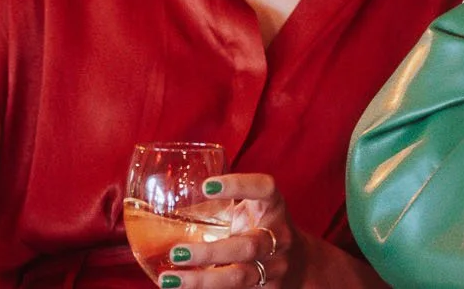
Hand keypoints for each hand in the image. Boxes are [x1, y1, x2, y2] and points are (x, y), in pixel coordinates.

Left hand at [163, 173, 295, 288]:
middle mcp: (280, 237)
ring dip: (202, 280)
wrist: (299, 265)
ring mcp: (276, 267)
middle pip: (249, 246)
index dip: (239, 185)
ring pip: (240, 278)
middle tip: (176, 252)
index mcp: (273, 207)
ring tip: (169, 280)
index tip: (207, 186)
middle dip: (211, 251)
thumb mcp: (248, 211)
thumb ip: (219, 207)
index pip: (265, 188)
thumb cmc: (261, 229)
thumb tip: (165, 201)